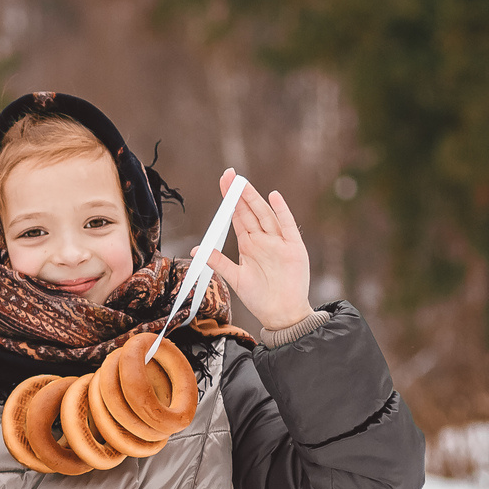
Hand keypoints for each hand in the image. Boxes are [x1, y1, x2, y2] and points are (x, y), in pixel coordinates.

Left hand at [203, 170, 312, 335]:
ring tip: (244, 184)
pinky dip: (282, 211)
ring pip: (265, 215)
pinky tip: (274, 197)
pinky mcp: (294, 248)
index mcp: (249, 244)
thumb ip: (218, 262)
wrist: (282, 314)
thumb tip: (195, 250)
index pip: (237, 216)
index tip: (223, 182)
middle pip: (250, 211)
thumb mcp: (235, 278)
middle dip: (239, 193)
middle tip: (229, 174)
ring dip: (254, 199)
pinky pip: (287, 226)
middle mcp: (264, 239)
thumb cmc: (260, 298)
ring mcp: (279, 242)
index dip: (229, 199)